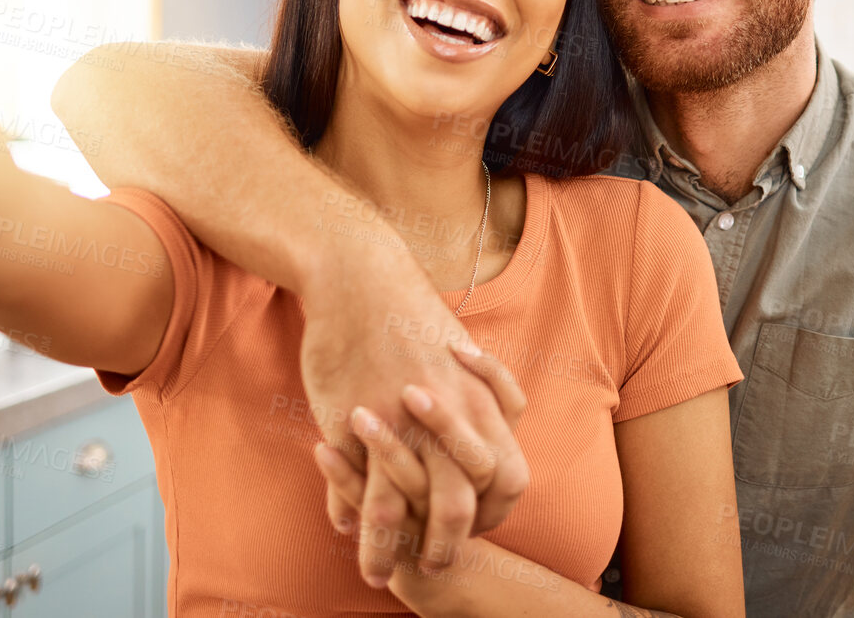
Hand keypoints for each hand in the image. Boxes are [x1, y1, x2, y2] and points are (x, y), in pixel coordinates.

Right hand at [300, 255, 528, 571]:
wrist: (361, 278)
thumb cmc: (408, 314)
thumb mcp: (459, 356)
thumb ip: (476, 397)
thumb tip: (485, 432)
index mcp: (482, 402)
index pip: (509, 478)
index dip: (494, 511)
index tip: (473, 527)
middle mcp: (452, 417)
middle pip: (466, 502)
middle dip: (449, 543)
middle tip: (434, 565)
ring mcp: (405, 423)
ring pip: (409, 506)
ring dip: (394, 549)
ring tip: (378, 575)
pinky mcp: (359, 423)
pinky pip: (361, 486)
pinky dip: (355, 520)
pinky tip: (344, 533)